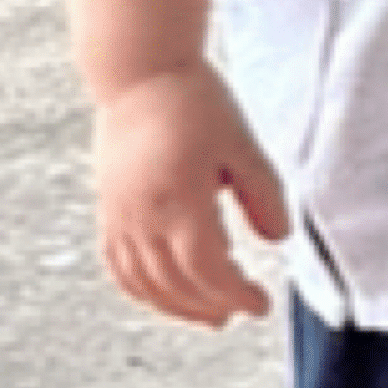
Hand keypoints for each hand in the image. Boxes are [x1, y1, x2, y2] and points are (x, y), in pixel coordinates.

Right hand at [92, 61, 291, 327]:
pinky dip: (142, 289)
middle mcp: (144, 219)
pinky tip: (161, 292)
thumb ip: (263, 193)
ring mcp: (120, 218)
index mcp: (182, 202)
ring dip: (176, 307)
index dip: (236, 294)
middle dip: (211, 306)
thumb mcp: (241, 142)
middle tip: (238, 312)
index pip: (209, 271)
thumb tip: (280, 239)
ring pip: (145, 283)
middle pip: (178, 284)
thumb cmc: (194, 101)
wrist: (140, 73)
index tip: (261, 304)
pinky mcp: (107, 210)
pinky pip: (119, 267)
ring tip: (207, 314)